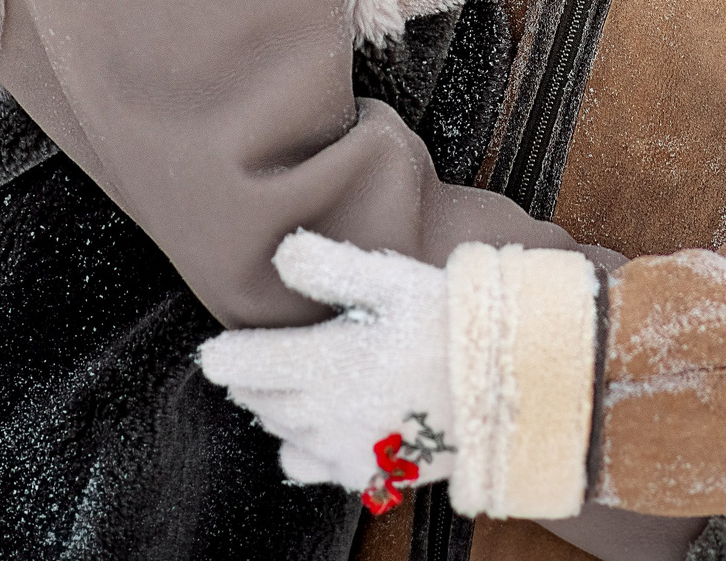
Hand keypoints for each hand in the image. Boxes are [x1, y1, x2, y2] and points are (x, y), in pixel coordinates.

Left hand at [198, 231, 455, 497]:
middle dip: (253, 379)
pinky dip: (305, 447)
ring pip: (281, 431)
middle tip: (263, 357)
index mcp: (321, 361)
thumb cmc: (450, 323)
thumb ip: (331, 266)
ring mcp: (342, 448)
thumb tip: (281, 252)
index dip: (223, 356)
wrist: (506, 385)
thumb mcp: (393, 280)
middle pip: (256, 400)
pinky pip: (311, 465)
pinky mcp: (367, 472)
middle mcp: (321, 413)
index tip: (218, 349)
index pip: (239, 366)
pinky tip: (326, 424)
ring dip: (277, 409)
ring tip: (295, 384)